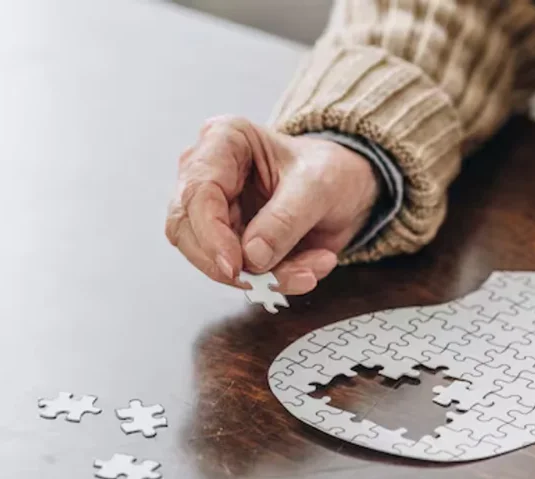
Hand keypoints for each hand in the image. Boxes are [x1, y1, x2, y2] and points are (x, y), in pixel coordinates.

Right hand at [165, 116, 378, 293]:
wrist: (347, 188)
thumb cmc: (330, 170)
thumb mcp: (318, 187)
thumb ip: (285, 220)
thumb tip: (252, 256)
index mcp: (224, 140)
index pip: (197, 192)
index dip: (211, 234)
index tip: (236, 265)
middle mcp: (208, 173)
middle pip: (187, 230)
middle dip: (230, 264)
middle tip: (270, 281)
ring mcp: (214, 210)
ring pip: (210, 259)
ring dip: (260, 277)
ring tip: (308, 272)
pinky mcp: (228, 240)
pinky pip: (238, 272)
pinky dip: (273, 279)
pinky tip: (308, 269)